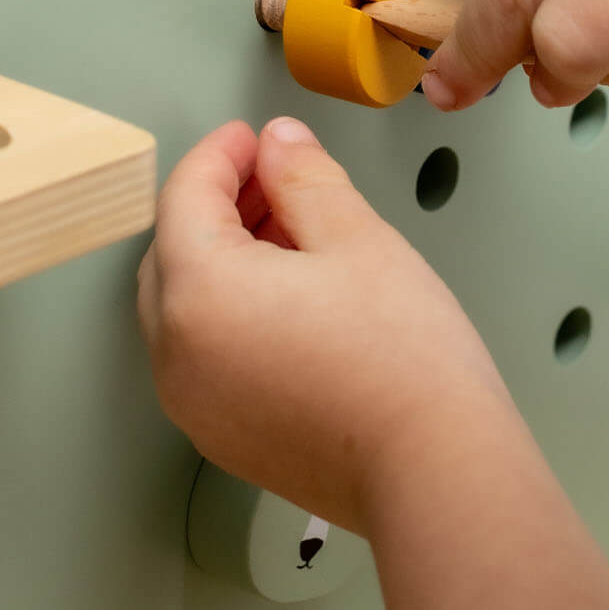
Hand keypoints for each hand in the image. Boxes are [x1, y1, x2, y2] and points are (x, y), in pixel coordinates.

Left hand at [137, 117, 514, 533]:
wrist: (434, 471)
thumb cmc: (403, 361)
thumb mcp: (357, 238)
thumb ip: (305, 177)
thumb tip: (278, 144)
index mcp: (199, 291)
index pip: (185, 196)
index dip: (221, 154)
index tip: (254, 138)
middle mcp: (176, 353)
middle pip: (174, 252)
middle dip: (219, 206)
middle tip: (276, 180)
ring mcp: (194, 404)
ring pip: (187, 308)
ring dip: (225, 262)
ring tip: (297, 240)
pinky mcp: (223, 437)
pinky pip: (207, 356)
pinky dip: (233, 316)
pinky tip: (295, 304)